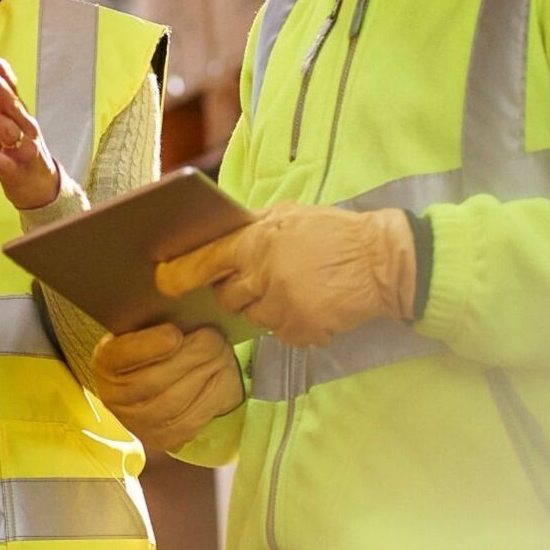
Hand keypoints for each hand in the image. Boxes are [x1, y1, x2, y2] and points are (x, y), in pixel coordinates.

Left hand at [0, 59, 61, 210]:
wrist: (40, 188)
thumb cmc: (13, 150)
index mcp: (18, 115)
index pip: (14, 92)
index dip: (6, 77)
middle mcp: (24, 129)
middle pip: (13, 108)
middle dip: (2, 92)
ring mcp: (22, 150)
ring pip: (8, 132)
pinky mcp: (15, 171)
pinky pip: (2, 163)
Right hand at [91, 325, 242, 451]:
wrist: (149, 392)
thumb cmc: (150, 351)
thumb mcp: (140, 331)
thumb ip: (152, 324)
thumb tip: (181, 311)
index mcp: (105, 364)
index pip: (121, 356)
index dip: (149, 346)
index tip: (175, 333)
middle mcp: (115, 398)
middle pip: (154, 380)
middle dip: (190, 357)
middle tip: (214, 337)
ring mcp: (139, 424)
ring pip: (176, 401)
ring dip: (206, 374)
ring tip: (222, 352)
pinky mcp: (166, 439)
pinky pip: (194, 419)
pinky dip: (214, 395)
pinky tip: (222, 375)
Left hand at [155, 203, 415, 347]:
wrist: (384, 262)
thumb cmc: (336, 234)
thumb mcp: (290, 215)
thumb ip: (252, 227)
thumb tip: (217, 235)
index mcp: (256, 241)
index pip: (203, 261)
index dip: (180, 273)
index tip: (165, 281)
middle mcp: (263, 274)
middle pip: (227, 297)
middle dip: (238, 292)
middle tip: (264, 280)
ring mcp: (281, 305)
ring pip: (254, 317)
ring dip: (268, 308)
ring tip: (297, 289)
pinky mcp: (300, 329)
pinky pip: (281, 333)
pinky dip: (293, 324)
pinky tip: (313, 305)